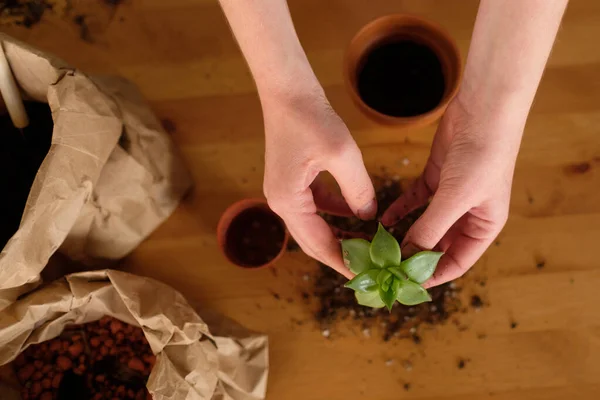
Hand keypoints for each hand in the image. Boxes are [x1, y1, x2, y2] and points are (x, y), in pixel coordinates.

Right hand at [262, 89, 375, 277]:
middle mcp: (281, 203)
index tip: (365, 277)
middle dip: (341, 254)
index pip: (319, 244)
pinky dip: (334, 214)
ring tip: (365, 246)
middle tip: (369, 267)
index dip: (343, 262)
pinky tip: (355, 215)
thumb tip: (369, 217)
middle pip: (313, 240)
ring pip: (314, 225)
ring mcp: (284, 192)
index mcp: (288, 202)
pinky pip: (314, 207)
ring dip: (338, 235)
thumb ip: (359, 191)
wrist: (288, 91)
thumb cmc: (311, 119)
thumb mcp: (342, 156)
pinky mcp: (291, 181)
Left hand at [382, 96, 522, 286]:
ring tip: (380, 248)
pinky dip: (401, 210)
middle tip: (386, 267)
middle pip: (438, 246)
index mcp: (484, 226)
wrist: (483, 111)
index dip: (433, 276)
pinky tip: (383, 220)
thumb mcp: (455, 198)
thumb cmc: (481, 157)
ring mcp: (451, 196)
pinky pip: (415, 201)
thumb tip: (407, 257)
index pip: (457, 262)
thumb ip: (430, 229)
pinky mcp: (436, 178)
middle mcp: (469, 215)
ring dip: (405, 235)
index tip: (405, 285)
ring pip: (425, 224)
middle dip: (414, 257)